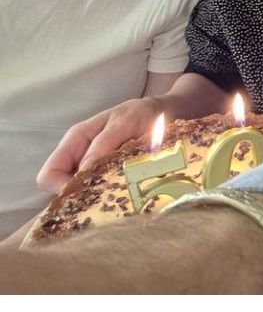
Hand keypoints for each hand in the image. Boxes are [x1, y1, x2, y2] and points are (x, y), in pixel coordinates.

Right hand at [36, 97, 163, 192]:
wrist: (164, 113)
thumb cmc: (142, 113)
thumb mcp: (124, 123)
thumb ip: (103, 144)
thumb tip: (82, 171)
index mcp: (76, 139)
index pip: (49, 175)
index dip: (61, 188)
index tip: (86, 194)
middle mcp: (80, 155)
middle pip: (62, 190)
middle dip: (79, 197)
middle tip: (105, 199)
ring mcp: (94, 167)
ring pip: (81, 194)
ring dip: (96, 198)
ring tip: (119, 195)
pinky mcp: (110, 175)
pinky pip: (100, 192)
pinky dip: (109, 196)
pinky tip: (126, 193)